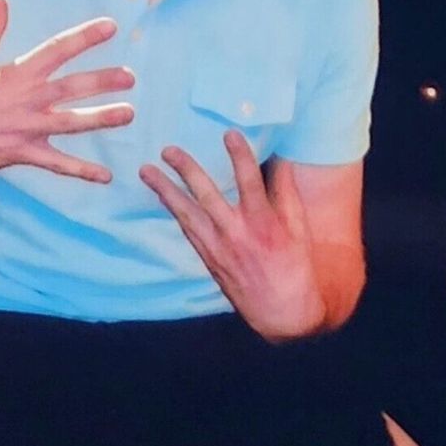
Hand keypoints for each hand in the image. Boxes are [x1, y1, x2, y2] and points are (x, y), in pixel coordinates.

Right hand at [0, 0, 134, 184]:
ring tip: (129, 114)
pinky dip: (82, 171)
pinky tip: (105, 176)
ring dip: (103, 118)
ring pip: (73, 123)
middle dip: (104, 80)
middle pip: (74, 87)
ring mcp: (25, 128)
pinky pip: (57, 164)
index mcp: (15, 73)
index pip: (58, 49)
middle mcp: (26, 99)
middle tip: (131, 77)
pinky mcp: (21, 154)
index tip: (111, 27)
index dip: (85, 37)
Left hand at [139, 130, 325, 341]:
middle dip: (186, 170)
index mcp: (264, 223)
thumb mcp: (299, 229)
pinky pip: (187, 230)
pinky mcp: (208, 258)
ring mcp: (218, 247)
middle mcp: (236, 233)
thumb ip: (287, 193)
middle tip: (168, 150)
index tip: (229, 133)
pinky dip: (174, 211)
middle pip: (207, 195)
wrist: (282, 312)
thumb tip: (283, 159)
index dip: (240, 156)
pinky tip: (161, 194)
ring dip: (165, 191)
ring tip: (146, 171)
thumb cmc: (295, 266)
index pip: (250, 181)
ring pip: (186, 213)